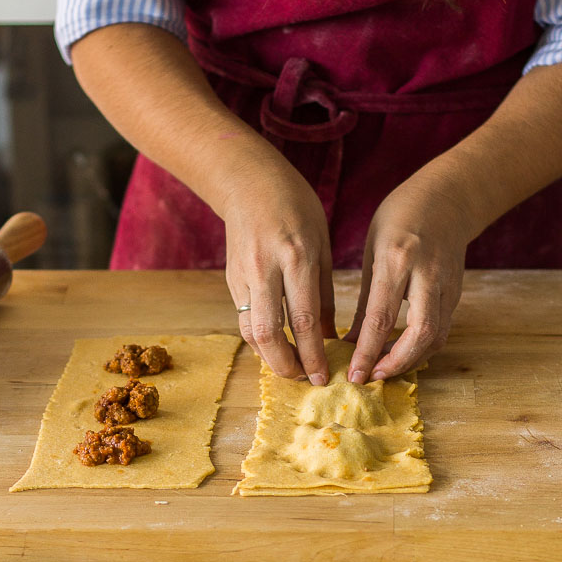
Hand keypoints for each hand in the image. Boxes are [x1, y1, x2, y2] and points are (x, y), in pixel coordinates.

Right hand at [223, 159, 336, 384]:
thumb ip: (324, 292)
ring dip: (269, 357)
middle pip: (268, 332)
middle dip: (286, 365)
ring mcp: (243, 274)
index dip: (313, 354)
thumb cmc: (295, 206)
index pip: (304, 318)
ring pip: (249, 330)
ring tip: (291, 368)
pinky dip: (258, 338)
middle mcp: (265, 268)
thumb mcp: (322, 243)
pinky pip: (242, 318)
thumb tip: (330, 337)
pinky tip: (276, 346)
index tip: (324, 377)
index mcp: (296, 256)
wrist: (247, 182)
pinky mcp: (230, 278)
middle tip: (304, 380)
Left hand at [344, 177, 467, 382]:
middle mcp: (426, 274)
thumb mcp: (373, 248)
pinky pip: (442, 329)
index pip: (381, 317)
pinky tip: (401, 354)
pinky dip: (422, 348)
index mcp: (396, 259)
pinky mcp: (457, 293)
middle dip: (396, 364)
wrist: (448, 198)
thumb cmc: (401, 216)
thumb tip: (351, 342)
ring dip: (410, 360)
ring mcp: (447, 285)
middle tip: (372, 377)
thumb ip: (365, 298)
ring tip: (383, 370)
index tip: (353, 373)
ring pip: (436, 337)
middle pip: (420, 334)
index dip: (367, 351)